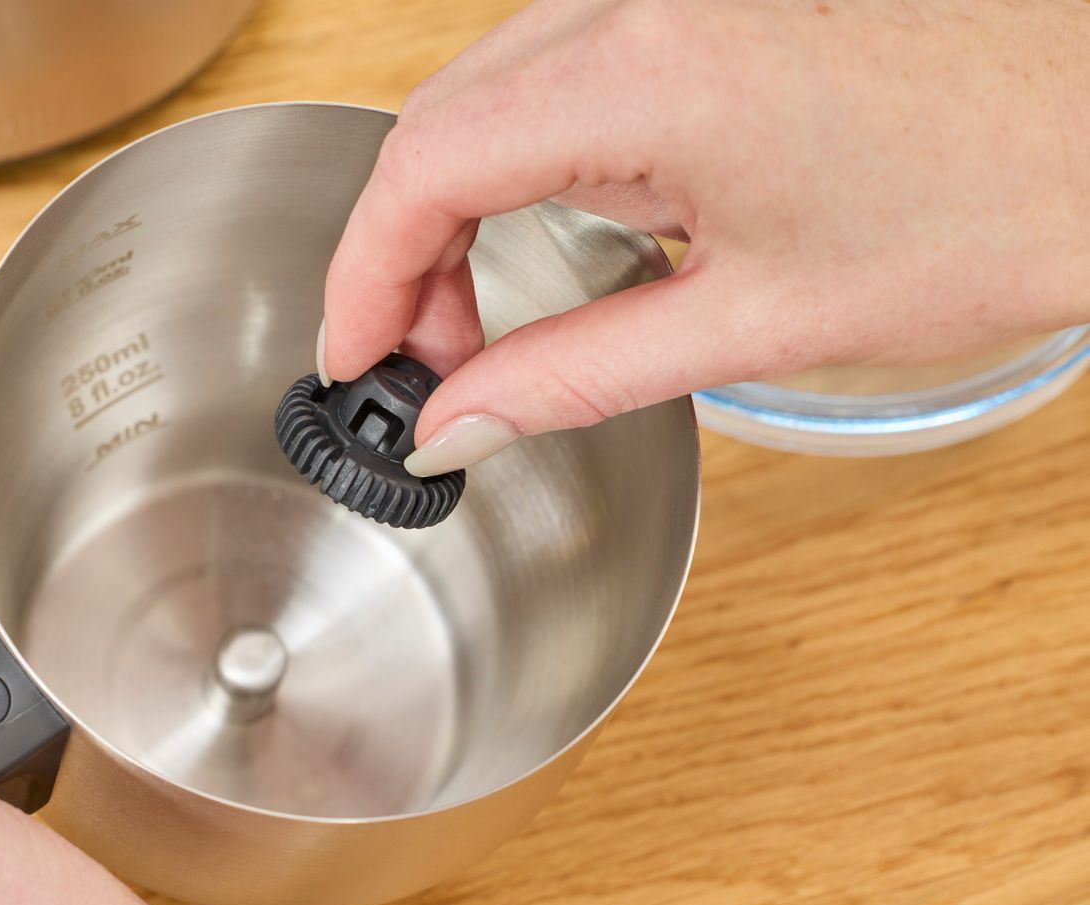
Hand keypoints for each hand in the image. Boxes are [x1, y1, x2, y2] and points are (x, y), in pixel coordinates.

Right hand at [320, 0, 1089, 474]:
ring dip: (460, 207)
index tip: (356, 357)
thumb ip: (573, 374)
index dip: (364, 275)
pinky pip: (556, 73)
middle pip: (439, 123)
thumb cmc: (990, 201)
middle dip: (407, 254)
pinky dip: (524, 164)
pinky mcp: (700, 6)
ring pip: (488, 94)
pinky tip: (555, 241)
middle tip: (430, 366)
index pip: (422, 167)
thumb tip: (459, 422)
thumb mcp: (753, 321)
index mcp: (646, 73)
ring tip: (486, 323)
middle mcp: (641, 3)